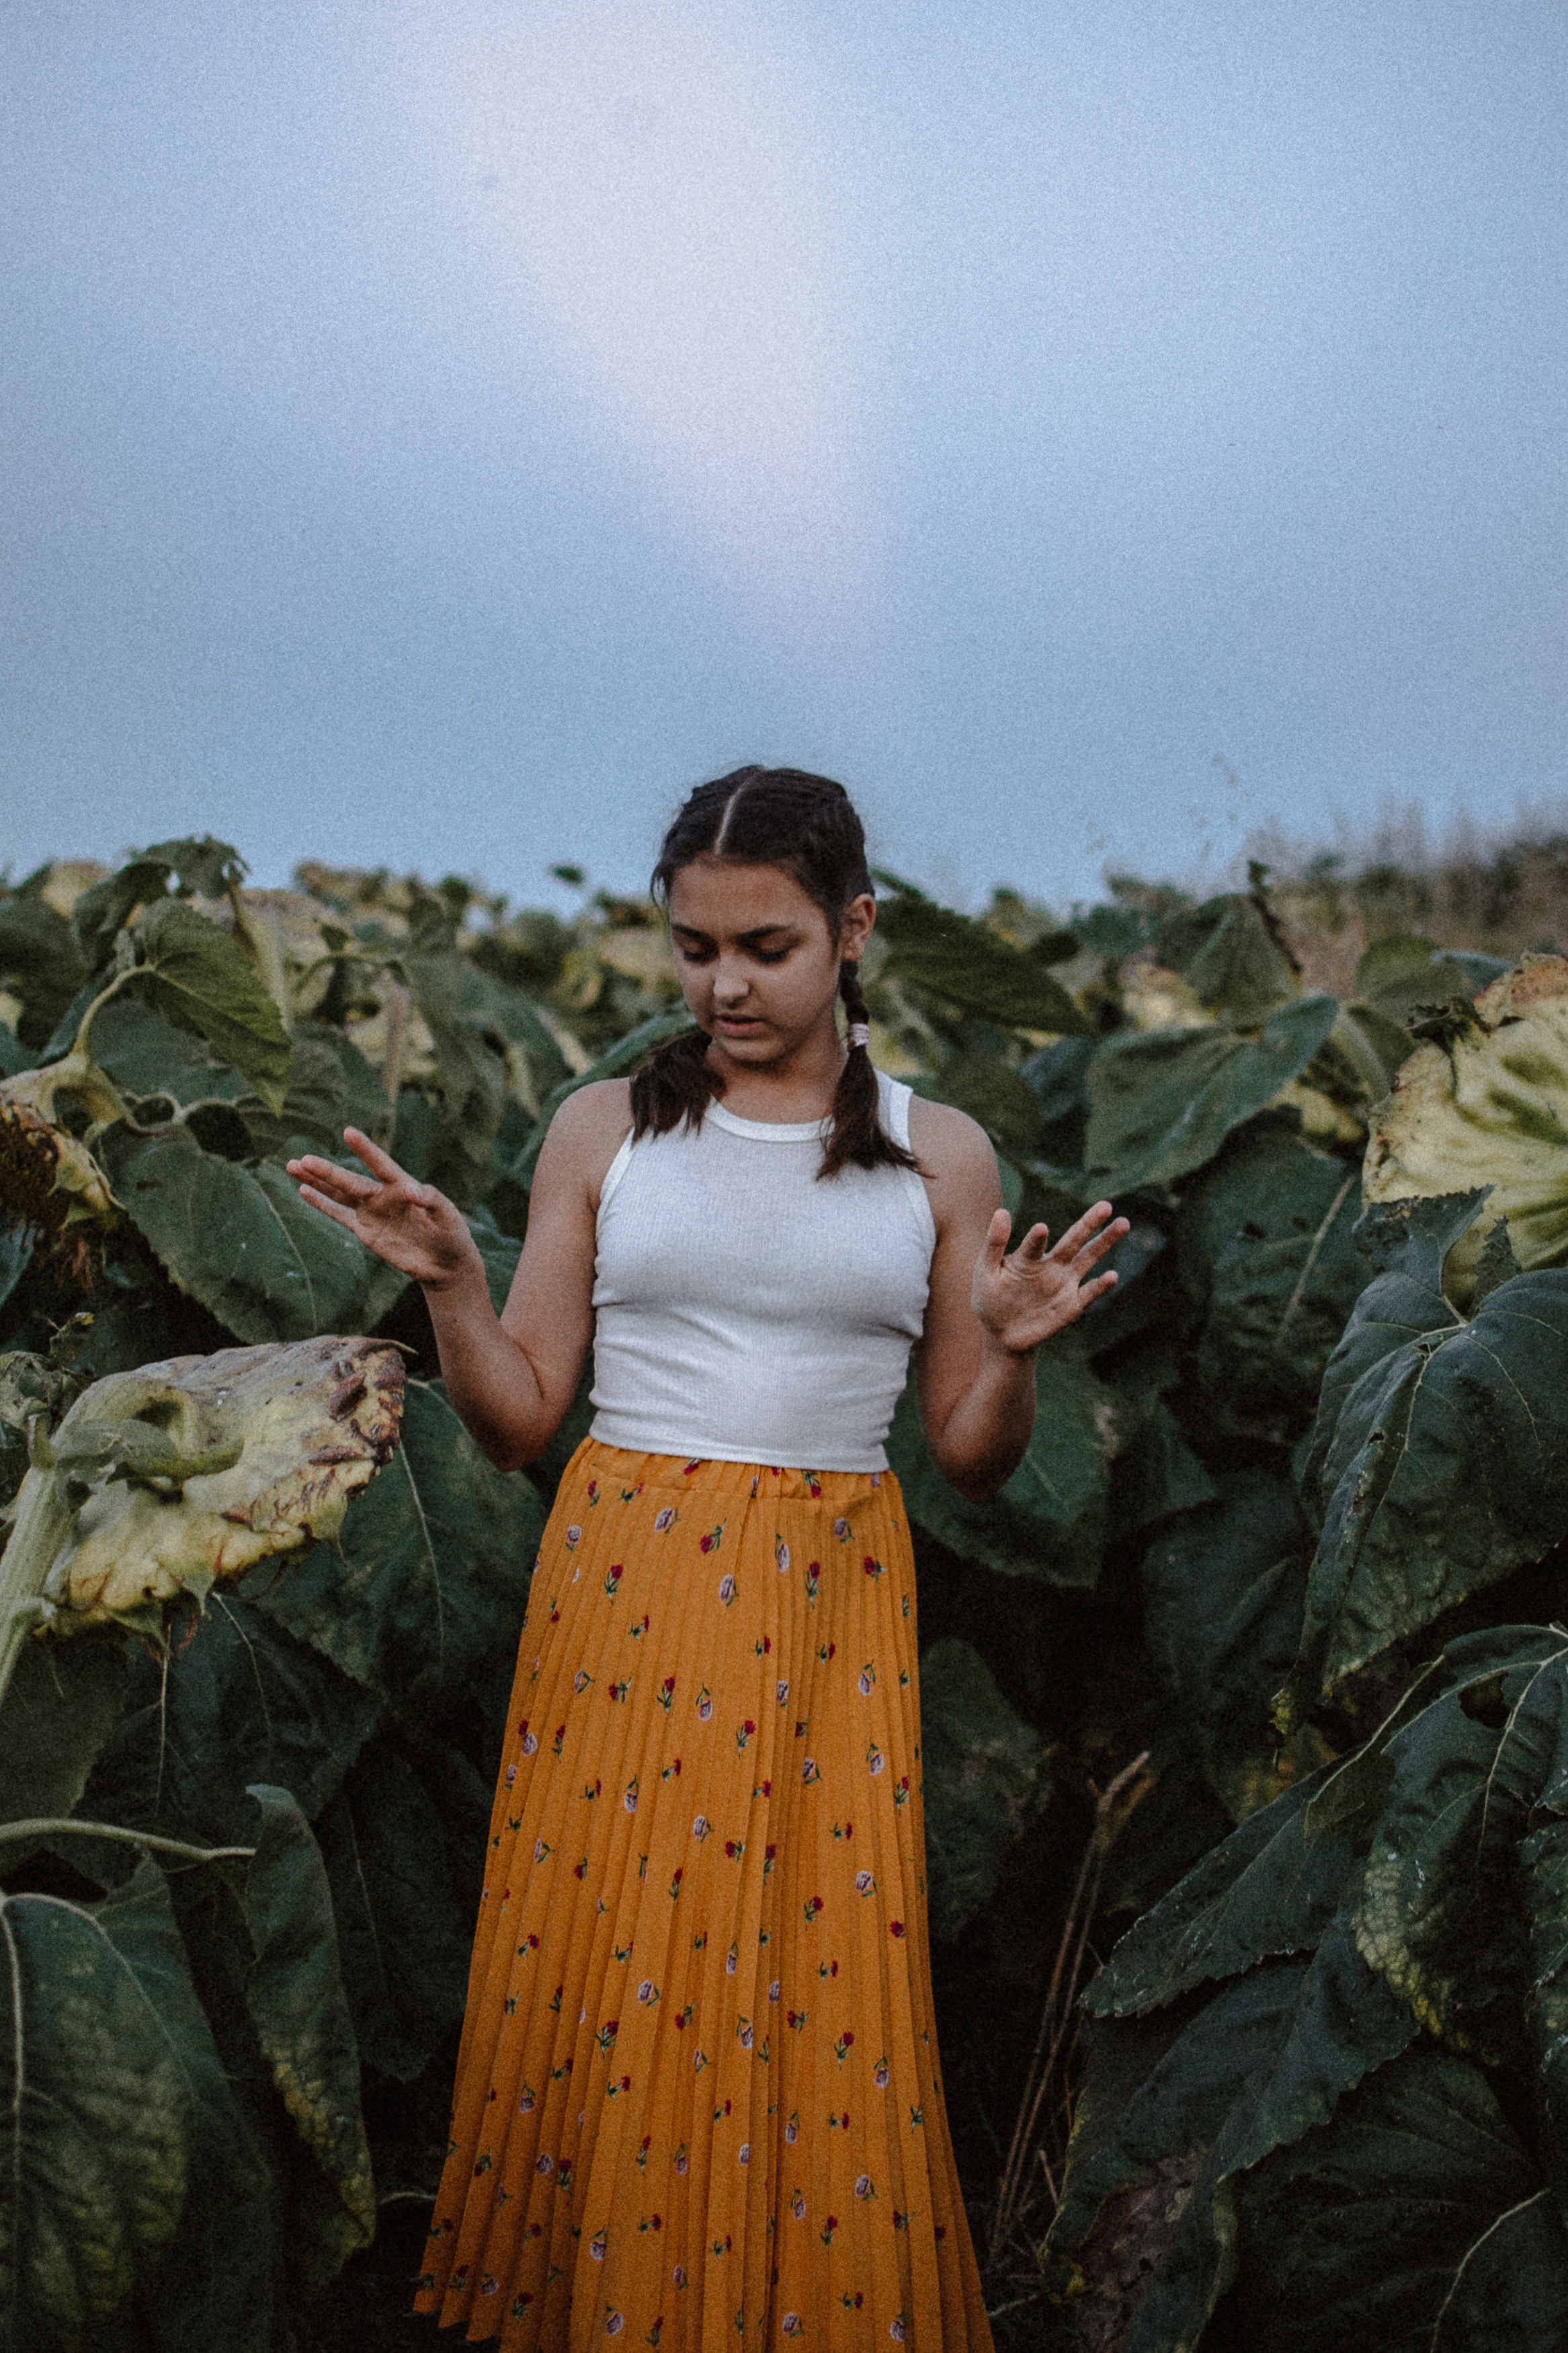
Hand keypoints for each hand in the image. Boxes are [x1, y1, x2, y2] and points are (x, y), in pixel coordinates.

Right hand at [287, 1128, 481, 1291]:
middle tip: (304, 1159)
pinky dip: (322, 1204)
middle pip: (350, 1180)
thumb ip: (433, 1200)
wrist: (444, 1262)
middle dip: (327, 1171)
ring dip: (316, 1181)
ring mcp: (371, 1212)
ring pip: (338, 1193)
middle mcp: (382, 1195)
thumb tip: (417, 1191)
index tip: (349, 1132)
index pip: (381, 1164)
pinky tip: (303, 1191)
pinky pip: (339, 1215)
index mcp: (402, 1185)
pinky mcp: (365, 1231)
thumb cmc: (451, 1233)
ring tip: (292, 1165)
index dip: (366, 1150)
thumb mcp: (447, 1216)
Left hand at [971, 1200, 1129, 1354]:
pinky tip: (1112, 1275)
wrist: (1001, 1335)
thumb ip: (994, 1244)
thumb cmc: (990, 1298)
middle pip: (1074, 1240)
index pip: (1036, 1243)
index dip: (1038, 1238)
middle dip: (1090, 1223)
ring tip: (1123, 1223)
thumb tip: (1001, 1211)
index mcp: (1029, 1257)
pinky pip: (1089, 1293)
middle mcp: (1052, 1265)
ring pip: (1089, 1259)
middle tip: (1106, 1205)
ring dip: (1105, 1242)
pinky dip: (1101, 1286)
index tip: (1040, 1229)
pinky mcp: (1071, 1306)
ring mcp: (1064, 1284)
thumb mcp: (985, 1271)